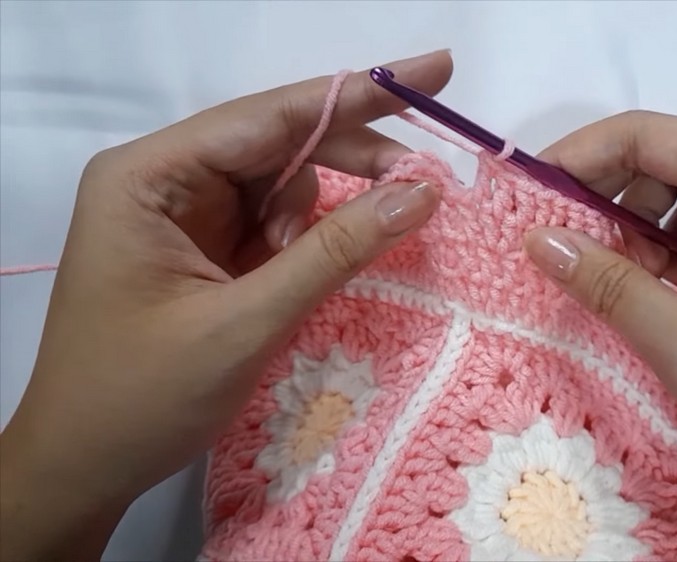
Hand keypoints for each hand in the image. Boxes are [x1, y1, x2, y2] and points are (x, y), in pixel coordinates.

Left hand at [0, 51, 451, 560]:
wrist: (83, 468)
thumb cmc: (143, 396)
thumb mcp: (246, 322)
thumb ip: (335, 251)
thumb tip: (422, 192)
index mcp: (150, 176)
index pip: (269, 116)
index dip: (359, 94)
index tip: (435, 69)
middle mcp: (165, 179)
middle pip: (279, 142)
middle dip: (351, 160)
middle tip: (422, 183)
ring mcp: (184, 215)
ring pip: (282, 183)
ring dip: (317, 217)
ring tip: (301, 276)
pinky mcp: (203, 250)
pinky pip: (272, 223)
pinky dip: (304, 242)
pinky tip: (303, 270)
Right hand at [523, 111, 676, 560]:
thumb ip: (612, 286)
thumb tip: (536, 237)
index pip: (656, 137)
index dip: (580, 157)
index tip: (516, 193)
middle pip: (664, 171)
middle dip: (595, 200)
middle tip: (526, 239)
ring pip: (673, 218)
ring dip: (616, 241)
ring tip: (555, 270)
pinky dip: (646, 273)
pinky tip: (603, 293)